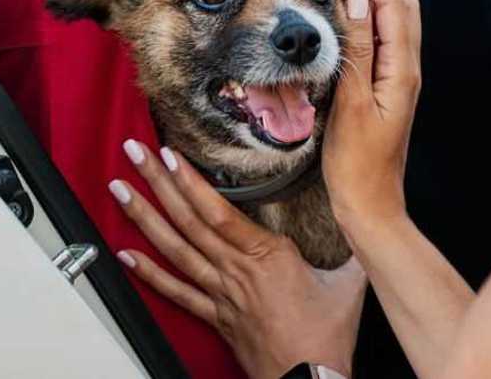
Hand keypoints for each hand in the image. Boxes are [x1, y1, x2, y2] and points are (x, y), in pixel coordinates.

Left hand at [110, 139, 365, 378]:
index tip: (169, 155)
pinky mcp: (216, 316)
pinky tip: (125, 255)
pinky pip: (176, 291)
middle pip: (188, 221)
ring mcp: (221, 294)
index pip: (219, 211)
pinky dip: (148, 273)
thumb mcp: (351, 281)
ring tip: (120, 190)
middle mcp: (236, 270)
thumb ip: (356, 246)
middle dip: (158, 184)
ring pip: (175, 249)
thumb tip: (369, 220)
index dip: (191, 182)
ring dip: (144, 218)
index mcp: (268, 255)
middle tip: (133, 152)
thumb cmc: (327, 337)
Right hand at [325, 0, 422, 228]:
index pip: (391, 4)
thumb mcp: (350, 104)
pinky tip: (340, 27)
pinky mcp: (388, 91)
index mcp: (402, 71)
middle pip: (400, 7)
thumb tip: (357, 0)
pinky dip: (364, 24)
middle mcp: (407, 71)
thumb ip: (355, 51)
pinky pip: (382, 44)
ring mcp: (399, 81)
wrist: (370, 207)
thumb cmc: (357, 166)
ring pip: (392, 24)